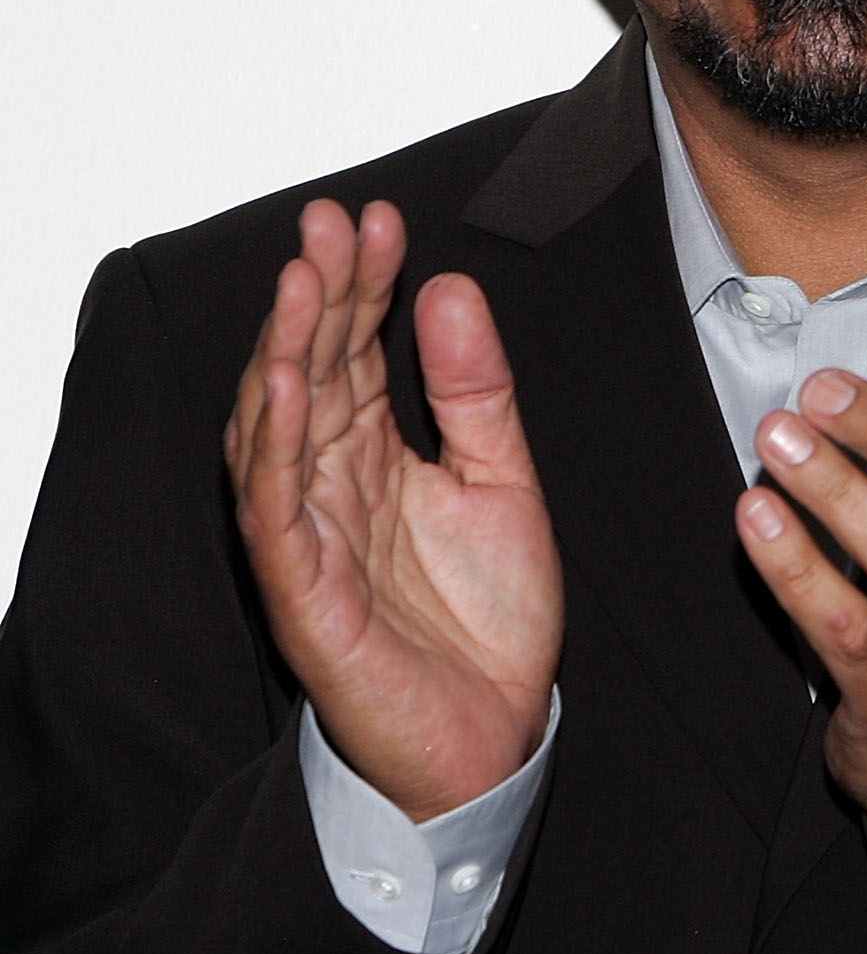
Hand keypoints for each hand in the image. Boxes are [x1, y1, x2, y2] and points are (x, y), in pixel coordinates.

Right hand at [224, 199, 562, 821]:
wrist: (495, 734)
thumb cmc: (485, 620)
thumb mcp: (503, 480)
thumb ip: (478, 392)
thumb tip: (448, 286)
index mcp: (375, 455)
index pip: (357, 351)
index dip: (364, 284)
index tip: (378, 218)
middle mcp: (330, 486)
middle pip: (309, 371)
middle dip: (320, 294)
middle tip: (333, 221)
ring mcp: (308, 537)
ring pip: (277, 429)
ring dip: (288, 351)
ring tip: (307, 281)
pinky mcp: (303, 595)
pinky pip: (277, 512)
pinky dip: (276, 447)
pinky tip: (289, 388)